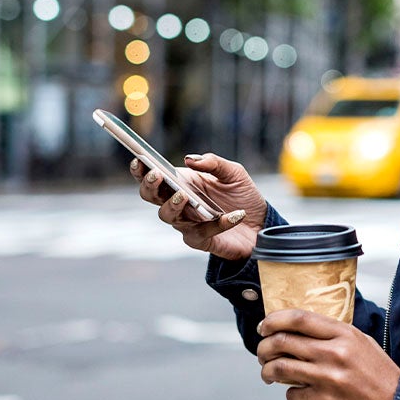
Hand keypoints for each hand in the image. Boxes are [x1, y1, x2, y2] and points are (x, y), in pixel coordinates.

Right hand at [132, 153, 266, 259]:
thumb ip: (213, 163)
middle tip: (157, 176)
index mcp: (182, 183)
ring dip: (172, 205)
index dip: (141, 169)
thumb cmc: (242, 195)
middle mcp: (179, 203)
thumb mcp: (233, 173)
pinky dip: (219, 223)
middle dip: (150, 186)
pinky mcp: (200, 240)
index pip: (154, 176)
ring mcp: (187, 222)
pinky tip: (236, 215)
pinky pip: (202, 232)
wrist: (260, 223)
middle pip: (151, 197)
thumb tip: (189, 159)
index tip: (139, 160)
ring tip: (183, 195)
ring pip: (167, 216)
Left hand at [256, 310, 399, 399]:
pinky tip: (299, 396)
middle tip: (262, 353)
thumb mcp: (363, 345)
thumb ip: (335, 335)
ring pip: (280, 368)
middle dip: (264, 347)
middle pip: (283, 341)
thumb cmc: (382, 379)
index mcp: (345, 334)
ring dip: (268, 371)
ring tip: (269, 374)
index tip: (265, 326)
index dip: (275, 320)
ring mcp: (329, 378)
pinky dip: (290, 396)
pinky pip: (292, 396)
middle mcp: (335, 353)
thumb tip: (302, 331)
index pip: (299, 318)